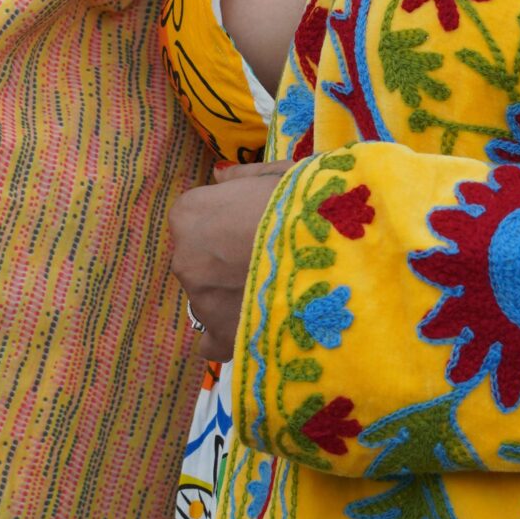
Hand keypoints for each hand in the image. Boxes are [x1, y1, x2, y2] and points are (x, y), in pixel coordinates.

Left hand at [168, 160, 289, 354]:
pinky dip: (230, 336)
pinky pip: (213, 342)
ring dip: (231, 297)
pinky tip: (257, 330)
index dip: (227, 221)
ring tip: (275, 295)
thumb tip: (219, 178)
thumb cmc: (306, 203)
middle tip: (268, 262)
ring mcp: (201, 301)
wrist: (335, 253)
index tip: (255, 226)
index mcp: (191, 214)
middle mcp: (185, 258)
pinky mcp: (222, 337)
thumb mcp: (277, 175)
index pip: (195, 218)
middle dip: (225, 262)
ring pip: (208, 300)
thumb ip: (241, 177)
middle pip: (199, 261)